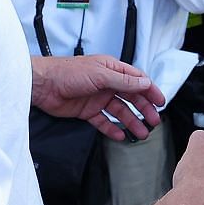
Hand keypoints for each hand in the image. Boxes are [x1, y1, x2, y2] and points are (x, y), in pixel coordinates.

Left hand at [30, 54, 163, 140]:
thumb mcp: (100, 74)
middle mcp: (106, 83)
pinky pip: (104, 121)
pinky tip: (121, 135)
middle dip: (144, 109)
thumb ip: (124, 81)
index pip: (137, 80)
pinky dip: (113, 128)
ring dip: (131, 121)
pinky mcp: (87, 111)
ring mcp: (97, 98)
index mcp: (111, 69)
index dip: (150, 90)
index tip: (160, 101)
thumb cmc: (67, 72)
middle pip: (131, 97)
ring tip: (141, 133)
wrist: (43, 84)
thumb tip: (144, 84)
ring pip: (119, 111)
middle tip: (154, 121)